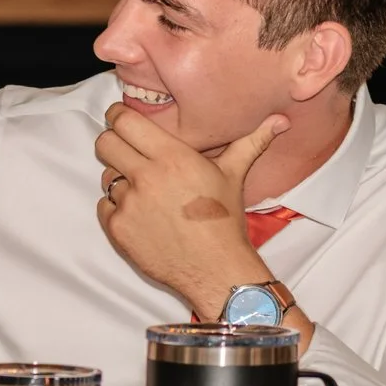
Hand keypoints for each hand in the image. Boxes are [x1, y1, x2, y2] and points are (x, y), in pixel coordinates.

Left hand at [95, 104, 287, 317]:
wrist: (215, 269)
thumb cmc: (224, 221)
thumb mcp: (234, 175)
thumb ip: (251, 141)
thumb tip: (280, 120)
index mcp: (172, 157)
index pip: (124, 121)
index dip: (118, 117)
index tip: (121, 119)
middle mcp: (146, 176)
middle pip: (105, 143)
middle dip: (113, 144)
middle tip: (126, 151)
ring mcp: (129, 204)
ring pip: (106, 176)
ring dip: (119, 180)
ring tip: (144, 192)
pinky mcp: (119, 229)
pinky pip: (105, 207)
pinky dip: (118, 209)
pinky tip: (142, 216)